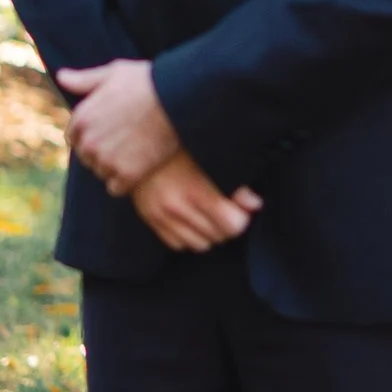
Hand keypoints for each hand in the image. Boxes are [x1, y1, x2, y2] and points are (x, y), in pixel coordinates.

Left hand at [56, 56, 179, 193]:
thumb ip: (84, 80)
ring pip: (102, 173)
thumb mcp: (113, 73)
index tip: (110, 132)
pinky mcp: (127, 175)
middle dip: (102, 152)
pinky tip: (140, 167)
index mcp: (81, 119)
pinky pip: (116, 188)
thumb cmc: (147, 81)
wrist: (177, 98)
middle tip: (126, 142)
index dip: (91, 136)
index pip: (75, 139)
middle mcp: (89, 142)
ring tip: (136, 152)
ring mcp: (107, 160)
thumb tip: (61, 77)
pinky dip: (126, 181)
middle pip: (88, 158)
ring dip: (114, 167)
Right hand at [132, 149, 261, 253]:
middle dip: (226, 225)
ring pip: (200, 245)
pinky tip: (190, 218)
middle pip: (218, 236)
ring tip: (207, 214)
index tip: (239, 209)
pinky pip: (179, 245)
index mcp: (195, 189)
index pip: (232, 225)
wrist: (138, 146)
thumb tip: (254, 204)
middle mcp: (177, 207)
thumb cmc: (179, 148)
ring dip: (208, 233)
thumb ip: (235, 182)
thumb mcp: (210, 157)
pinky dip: (188, 236)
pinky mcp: (151, 223)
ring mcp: (162, 218)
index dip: (240, 218)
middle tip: (225, 209)